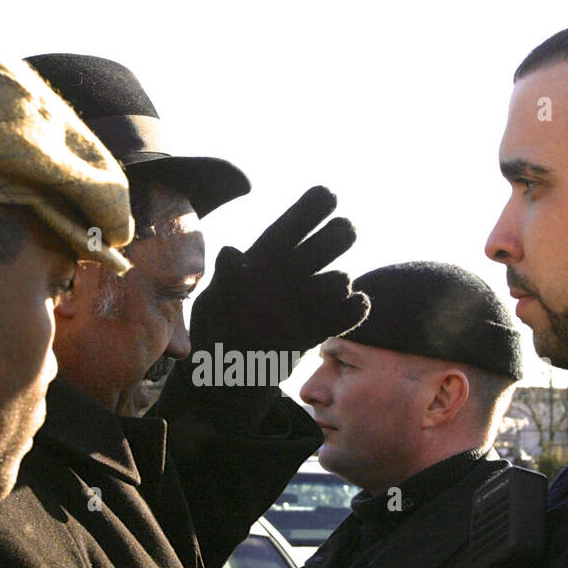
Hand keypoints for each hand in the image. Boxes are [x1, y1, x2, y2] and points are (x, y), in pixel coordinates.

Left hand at [189, 186, 368, 356]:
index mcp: (270, 253)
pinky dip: (355, 308)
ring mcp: (312, 297)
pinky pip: (352, 310)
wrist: (229, 370)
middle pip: (333, 237)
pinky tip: (348, 307)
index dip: (315, 204)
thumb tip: (230, 253)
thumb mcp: (213, 303)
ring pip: (340, 278)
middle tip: (342, 232)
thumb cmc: (216, 328)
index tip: (328, 196)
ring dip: (334, 283)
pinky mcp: (324, 325)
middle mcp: (296, 269)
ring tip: (307, 299)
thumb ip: (226, 278)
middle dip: (339, 233)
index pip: (298, 220)